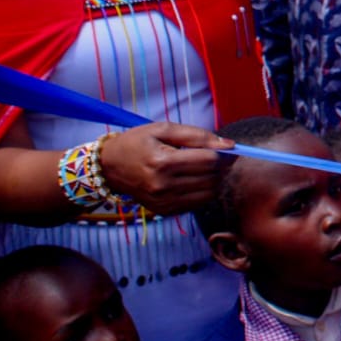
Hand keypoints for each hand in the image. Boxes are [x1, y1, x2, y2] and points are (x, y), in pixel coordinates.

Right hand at [98, 122, 231, 214]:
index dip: (226, 154)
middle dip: (223, 166)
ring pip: (209, 193)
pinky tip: (196, 179)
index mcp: (162, 162)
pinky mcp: (164, 211)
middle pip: (211, 177)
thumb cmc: (137, 142)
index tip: (231, 148)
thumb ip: (197, 135)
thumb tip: (229, 145)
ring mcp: (163, 202)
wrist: (109, 167)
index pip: (209, 160)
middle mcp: (162, 186)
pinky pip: (198, 203)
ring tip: (208, 167)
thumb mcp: (163, 129)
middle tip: (222, 156)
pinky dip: (204, 191)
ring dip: (216, 179)